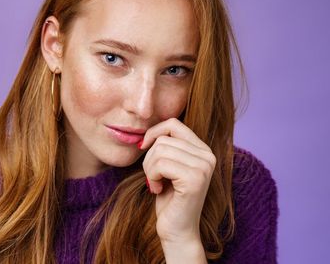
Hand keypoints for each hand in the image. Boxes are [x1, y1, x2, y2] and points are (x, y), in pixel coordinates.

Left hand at [140, 118, 215, 245]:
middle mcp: (208, 156)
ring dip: (150, 169)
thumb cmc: (168, 197)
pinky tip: (159, 189)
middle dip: (149, 158)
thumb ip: (166, 146)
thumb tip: (149, 128)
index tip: (143, 147)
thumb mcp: (167, 166)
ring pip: (160, 150)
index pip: (174, 123)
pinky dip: (152, 177)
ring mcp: (204, 167)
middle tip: (154, 177)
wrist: (176, 229)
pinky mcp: (195, 179)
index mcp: (203, 150)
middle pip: (163, 138)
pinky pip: (160, 164)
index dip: (153, 132)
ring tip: (157, 183)